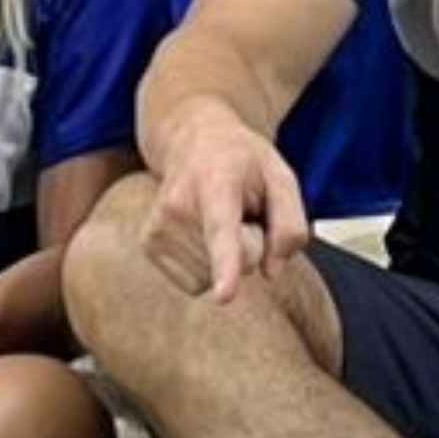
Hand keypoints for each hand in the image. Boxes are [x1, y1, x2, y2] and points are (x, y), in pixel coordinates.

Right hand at [142, 110, 310, 302]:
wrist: (191, 140)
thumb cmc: (241, 162)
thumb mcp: (281, 176)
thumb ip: (290, 224)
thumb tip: (271, 271)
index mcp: (216, 182)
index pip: (223, 231)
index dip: (225, 265)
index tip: (224, 297)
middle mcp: (178, 203)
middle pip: (237, 262)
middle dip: (251, 245)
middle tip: (240, 211)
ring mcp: (157, 225)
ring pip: (212, 278)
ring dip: (227, 258)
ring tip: (220, 219)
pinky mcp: (148, 245)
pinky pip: (194, 283)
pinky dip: (206, 267)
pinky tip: (201, 234)